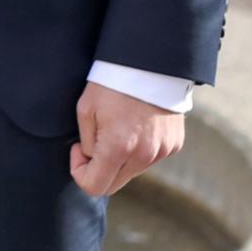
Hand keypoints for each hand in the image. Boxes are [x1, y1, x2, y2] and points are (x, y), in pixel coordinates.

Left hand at [69, 81, 184, 196]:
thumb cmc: (111, 84)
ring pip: (132, 172)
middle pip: (114, 184)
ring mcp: (162, 151)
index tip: (77, 150)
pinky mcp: (174, 145)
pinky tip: (135, 126)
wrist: (149, 64)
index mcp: (118, 148)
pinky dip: (138, 151)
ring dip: (119, 160)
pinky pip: (150, 159)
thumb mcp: (86, 110)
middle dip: (98, 170)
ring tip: (116, 129)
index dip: (79, 173)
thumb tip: (91, 159)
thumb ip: (87, 143)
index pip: (95, 186)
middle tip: (92, 142)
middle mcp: (144, 155)